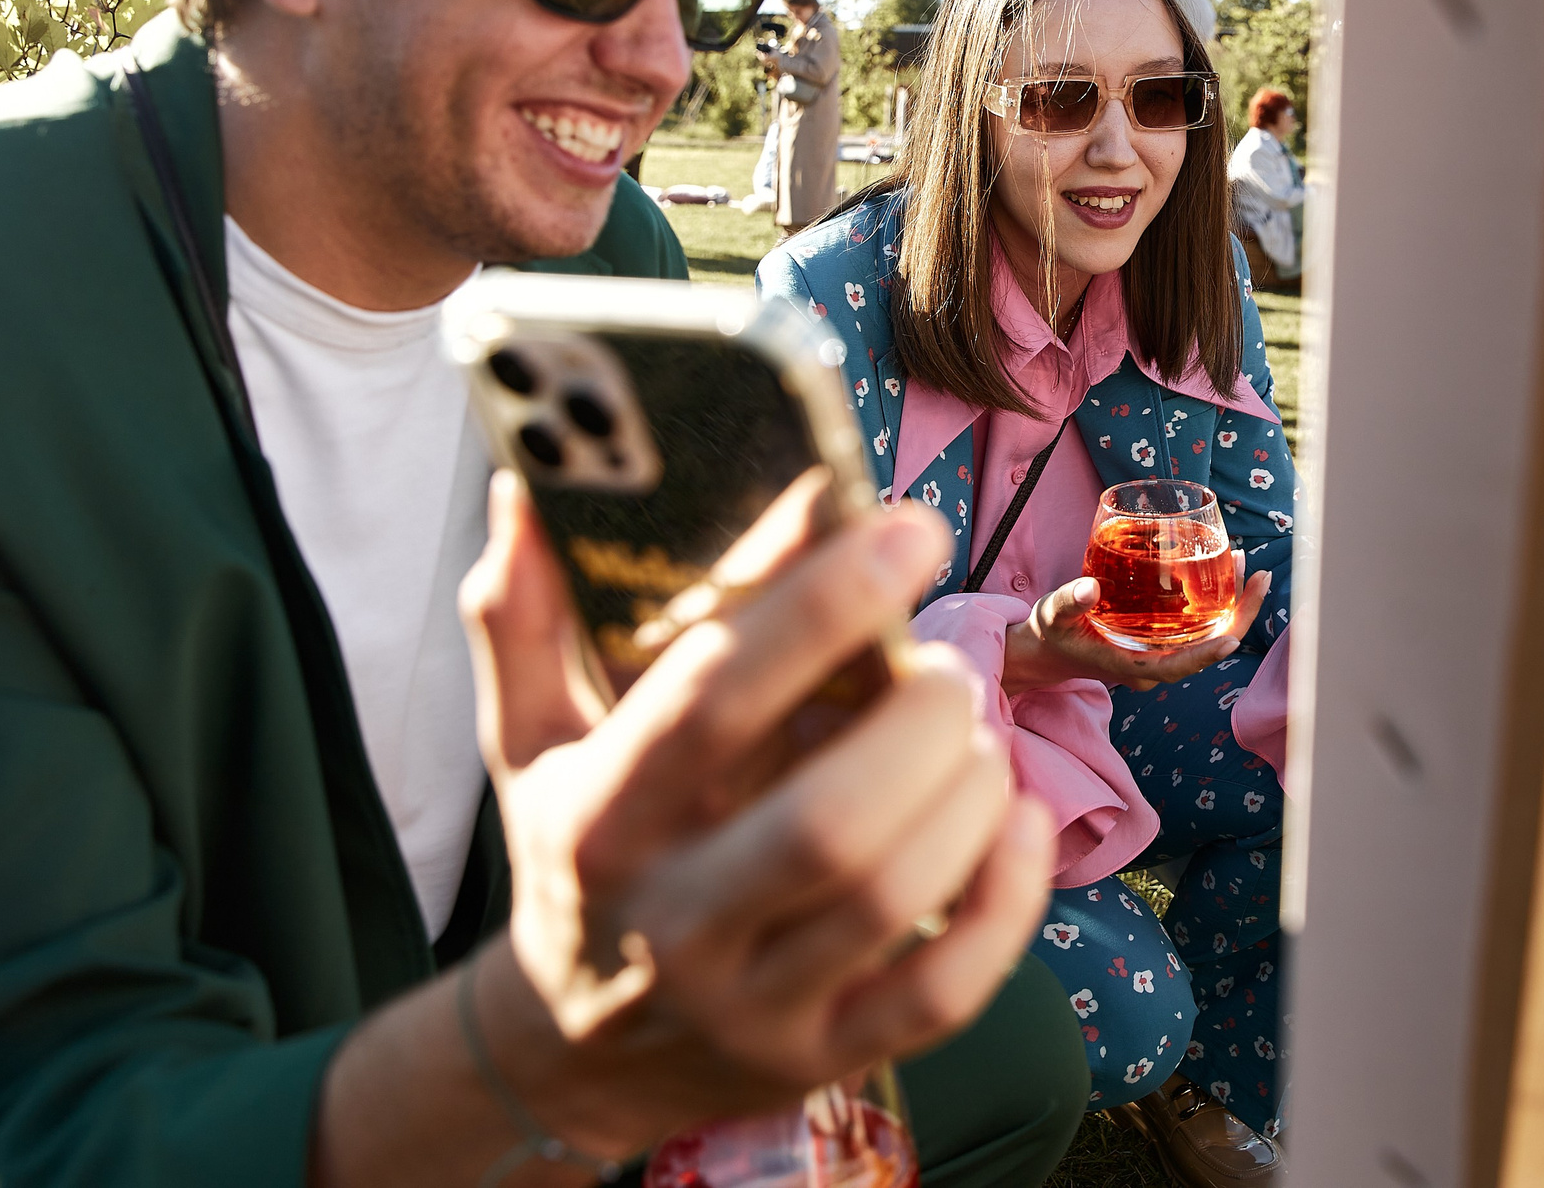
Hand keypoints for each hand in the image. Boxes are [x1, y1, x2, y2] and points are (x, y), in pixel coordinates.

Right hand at [454, 471, 1052, 1157]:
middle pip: (826, 820)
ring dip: (968, 793)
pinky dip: (1008, 898)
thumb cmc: (580, 856)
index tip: (905, 528)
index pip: (712, 699)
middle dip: (918, 720)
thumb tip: (525, 490)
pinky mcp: (826, 1054)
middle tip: (948, 666)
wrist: (573, 1052)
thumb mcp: (532, 741)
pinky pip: (946, 990)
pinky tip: (1019, 821)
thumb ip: (524, 615)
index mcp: (604, 816)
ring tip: (976, 735)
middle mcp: (676, 919)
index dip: (819, 605)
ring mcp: (755, 1000)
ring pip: (894, 897)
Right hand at [1000, 559, 1272, 694]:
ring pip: (1206, 636)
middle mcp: (1153, 666)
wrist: (1050, 651)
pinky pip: (1198, 628)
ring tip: (1247, 568)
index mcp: (1129, 667)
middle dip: (1237, 618)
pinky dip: (1214, 603)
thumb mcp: (1053, 614)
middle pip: (1206, 650)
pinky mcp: (1161, 642)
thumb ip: (1070, 600)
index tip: (1233, 639)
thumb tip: (1091, 588)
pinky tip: (1223, 574)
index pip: (1175, 667)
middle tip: (1259, 578)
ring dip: (1232, 607)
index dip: (1205, 655)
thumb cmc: (1052, 633)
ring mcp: (1160, 655)